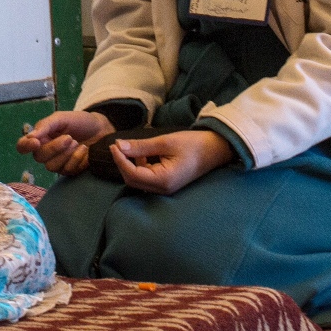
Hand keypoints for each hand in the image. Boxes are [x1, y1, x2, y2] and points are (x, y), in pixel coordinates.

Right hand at [16, 109, 115, 175]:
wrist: (101, 129)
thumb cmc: (80, 122)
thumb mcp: (62, 118)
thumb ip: (45, 125)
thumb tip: (30, 136)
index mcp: (40, 138)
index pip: (22, 147)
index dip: (25, 146)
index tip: (35, 142)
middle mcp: (45, 152)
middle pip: (39, 157)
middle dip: (54, 148)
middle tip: (70, 138)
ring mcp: (56, 163)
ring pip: (52, 166)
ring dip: (67, 154)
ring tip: (78, 143)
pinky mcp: (69, 170)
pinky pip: (67, 170)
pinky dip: (77, 159)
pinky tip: (84, 150)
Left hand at [112, 130, 233, 194]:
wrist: (216, 149)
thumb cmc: (193, 144)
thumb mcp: (165, 142)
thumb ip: (141, 146)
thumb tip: (119, 146)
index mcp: (163, 180)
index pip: (132, 174)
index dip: (120, 160)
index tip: (114, 145)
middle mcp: (163, 189)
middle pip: (132, 181)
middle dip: (123, 164)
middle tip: (119, 146)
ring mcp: (165, 188)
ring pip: (138, 181)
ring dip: (131, 166)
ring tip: (133, 149)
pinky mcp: (167, 184)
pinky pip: (147, 179)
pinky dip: (140, 168)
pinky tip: (144, 155)